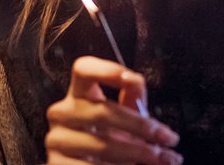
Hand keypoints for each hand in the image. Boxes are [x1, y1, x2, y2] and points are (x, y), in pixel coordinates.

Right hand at [45, 57, 180, 164]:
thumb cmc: (112, 141)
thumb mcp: (125, 117)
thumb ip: (132, 96)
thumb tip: (134, 79)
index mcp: (78, 94)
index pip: (83, 70)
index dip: (105, 70)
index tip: (130, 79)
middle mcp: (62, 113)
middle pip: (101, 112)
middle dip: (140, 127)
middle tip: (167, 139)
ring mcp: (56, 139)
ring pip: (101, 145)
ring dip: (136, 153)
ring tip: (159, 159)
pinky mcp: (56, 164)